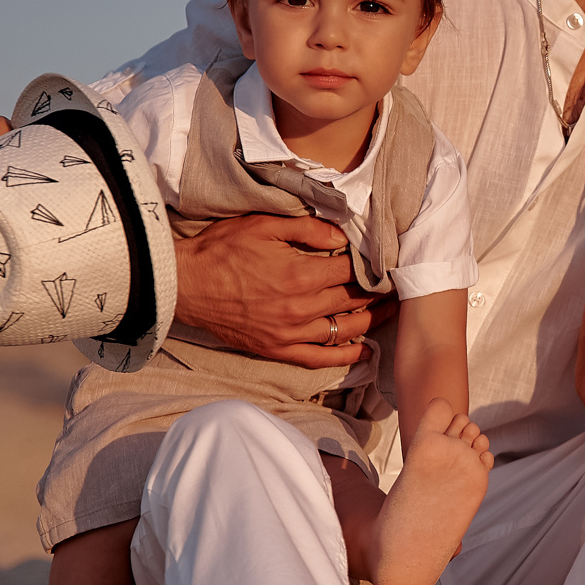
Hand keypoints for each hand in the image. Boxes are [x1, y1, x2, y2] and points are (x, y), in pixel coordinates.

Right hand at [172, 212, 390, 368]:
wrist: (185, 284)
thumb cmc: (221, 250)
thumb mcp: (264, 225)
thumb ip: (307, 229)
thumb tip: (342, 235)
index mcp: (301, 274)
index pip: (351, 269)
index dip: (373, 263)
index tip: (388, 260)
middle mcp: (301, 307)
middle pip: (354, 300)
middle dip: (379, 291)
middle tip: (398, 285)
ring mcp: (290, 332)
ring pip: (345, 330)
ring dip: (372, 321)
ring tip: (390, 311)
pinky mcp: (277, 349)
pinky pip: (320, 358)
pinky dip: (346, 357)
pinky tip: (364, 350)